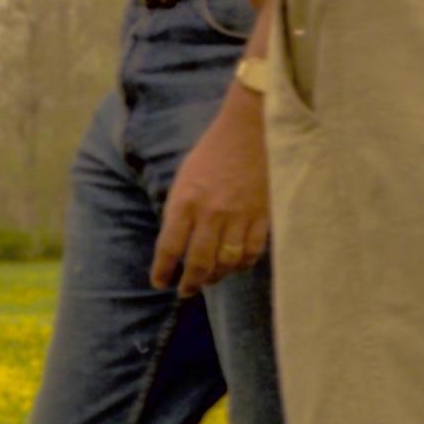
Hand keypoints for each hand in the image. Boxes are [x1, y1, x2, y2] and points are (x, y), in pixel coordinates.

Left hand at [151, 84, 271, 297]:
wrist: (249, 132)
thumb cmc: (211, 155)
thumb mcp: (183, 180)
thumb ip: (179, 211)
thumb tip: (176, 244)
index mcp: (185, 201)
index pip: (169, 246)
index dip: (163, 270)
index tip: (160, 283)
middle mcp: (211, 212)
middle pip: (199, 261)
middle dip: (191, 283)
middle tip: (186, 291)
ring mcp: (239, 216)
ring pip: (227, 261)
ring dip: (217, 276)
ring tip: (210, 280)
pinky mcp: (263, 216)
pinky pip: (252, 252)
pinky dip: (243, 264)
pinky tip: (235, 266)